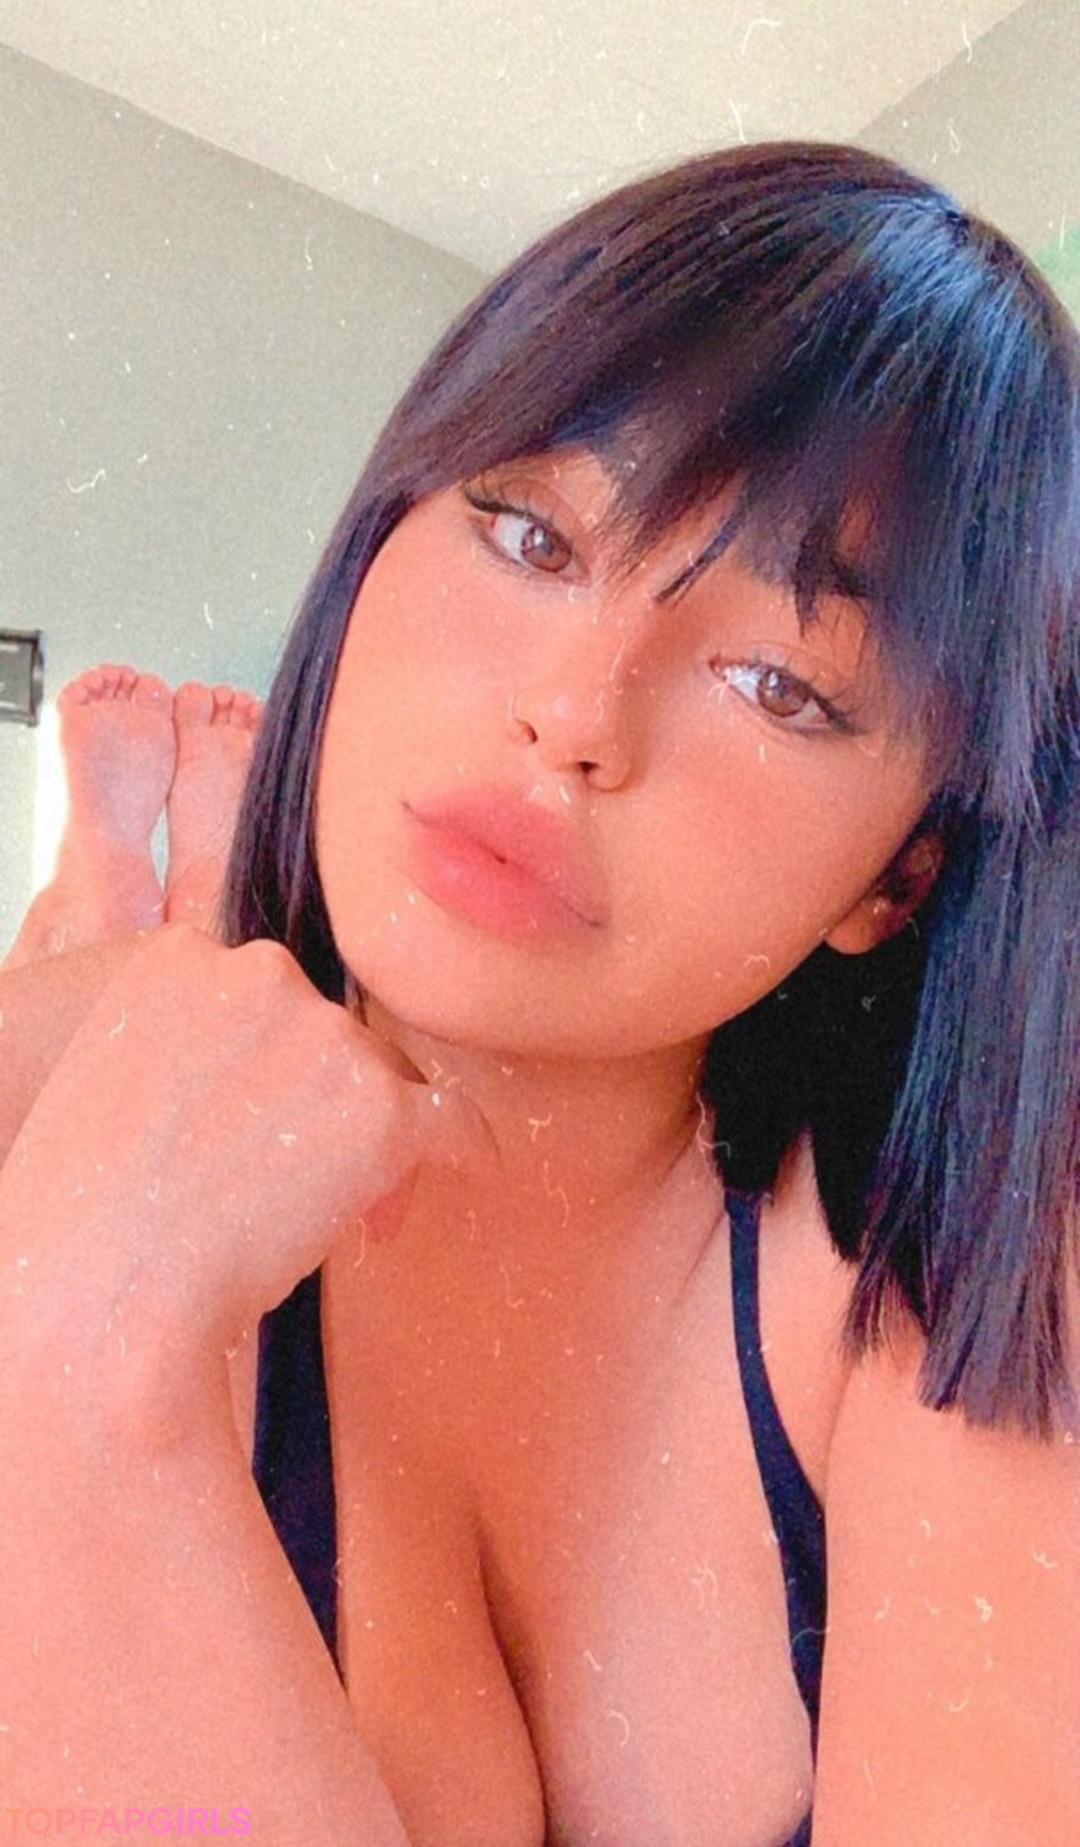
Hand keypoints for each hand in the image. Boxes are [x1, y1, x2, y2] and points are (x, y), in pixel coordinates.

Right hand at [0, 925, 480, 1402]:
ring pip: (386, 1082)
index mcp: (179, 960)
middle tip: (306, 1184)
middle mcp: (261, 976)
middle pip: (334, 1036)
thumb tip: (272, 1092)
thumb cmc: (86, 1211)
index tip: (271, 1127)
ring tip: (340, 1220)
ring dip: (372, 1144)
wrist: (99, 1286)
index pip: (269, 1000)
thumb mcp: (116, 1079)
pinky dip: (464, 1149)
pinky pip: (452, 1121)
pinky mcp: (381, 1108)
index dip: (279, 1069)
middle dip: (329, 1107)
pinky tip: (469, 1171)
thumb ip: (192, 1048)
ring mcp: (327, 1038)